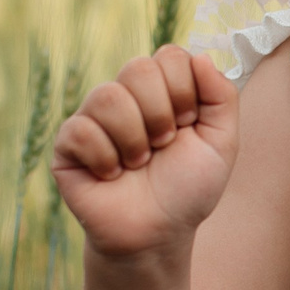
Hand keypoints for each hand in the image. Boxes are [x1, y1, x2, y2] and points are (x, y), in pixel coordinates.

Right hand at [52, 46, 239, 258]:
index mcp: (162, 90)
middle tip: (163, 146)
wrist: (157, 233)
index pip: (169, 56)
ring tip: (138, 164)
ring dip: (134, 140)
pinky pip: (81, 130)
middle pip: (138, 68)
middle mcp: (125, 96)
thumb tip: (200, 56)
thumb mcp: (222, 143)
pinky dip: (105, 159)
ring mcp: (93, 117)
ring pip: (108, 96)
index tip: (187, 125)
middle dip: (160, 115)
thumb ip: (222, 96)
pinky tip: (111, 175)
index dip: (183, 91)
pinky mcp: (68, 143)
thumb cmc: (188, 189)